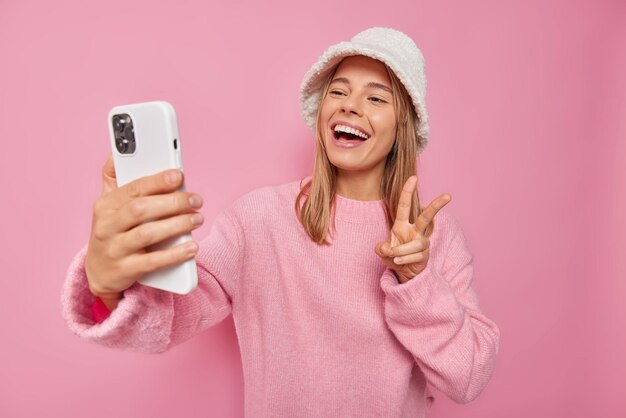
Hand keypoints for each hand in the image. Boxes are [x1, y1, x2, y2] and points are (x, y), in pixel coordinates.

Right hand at [85, 154, 204, 306]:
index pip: (133, 188)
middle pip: (141, 209)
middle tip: (196, 200)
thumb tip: (118, 150)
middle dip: (172, 203)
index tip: (178, 175)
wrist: (99, 272)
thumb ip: (115, 178)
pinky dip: (174, 254)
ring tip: (197, 219)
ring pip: (147, 234)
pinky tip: (192, 247)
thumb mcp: (108, 204)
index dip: (157, 181)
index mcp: (106, 204)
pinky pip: (152, 262)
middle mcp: (107, 226)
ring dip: (177, 225)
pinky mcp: (124, 270)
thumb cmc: (112, 231)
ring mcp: (114, 249)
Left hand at [375, 176, 450, 282]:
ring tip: (395, 257)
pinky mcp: (425, 254)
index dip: (408, 191)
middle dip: (436, 205)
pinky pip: (415, 256)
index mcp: (402, 224)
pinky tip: (400, 262)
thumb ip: (381, 249)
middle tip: (448, 195)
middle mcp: (414, 231)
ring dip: (402, 251)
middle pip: (426, 216)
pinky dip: (404, 260)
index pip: (404, 205)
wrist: (404, 271)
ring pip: (416, 244)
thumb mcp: (382, 252)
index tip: (413, 177)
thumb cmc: (393, 256)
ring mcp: (421, 242)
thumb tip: (387, 248)